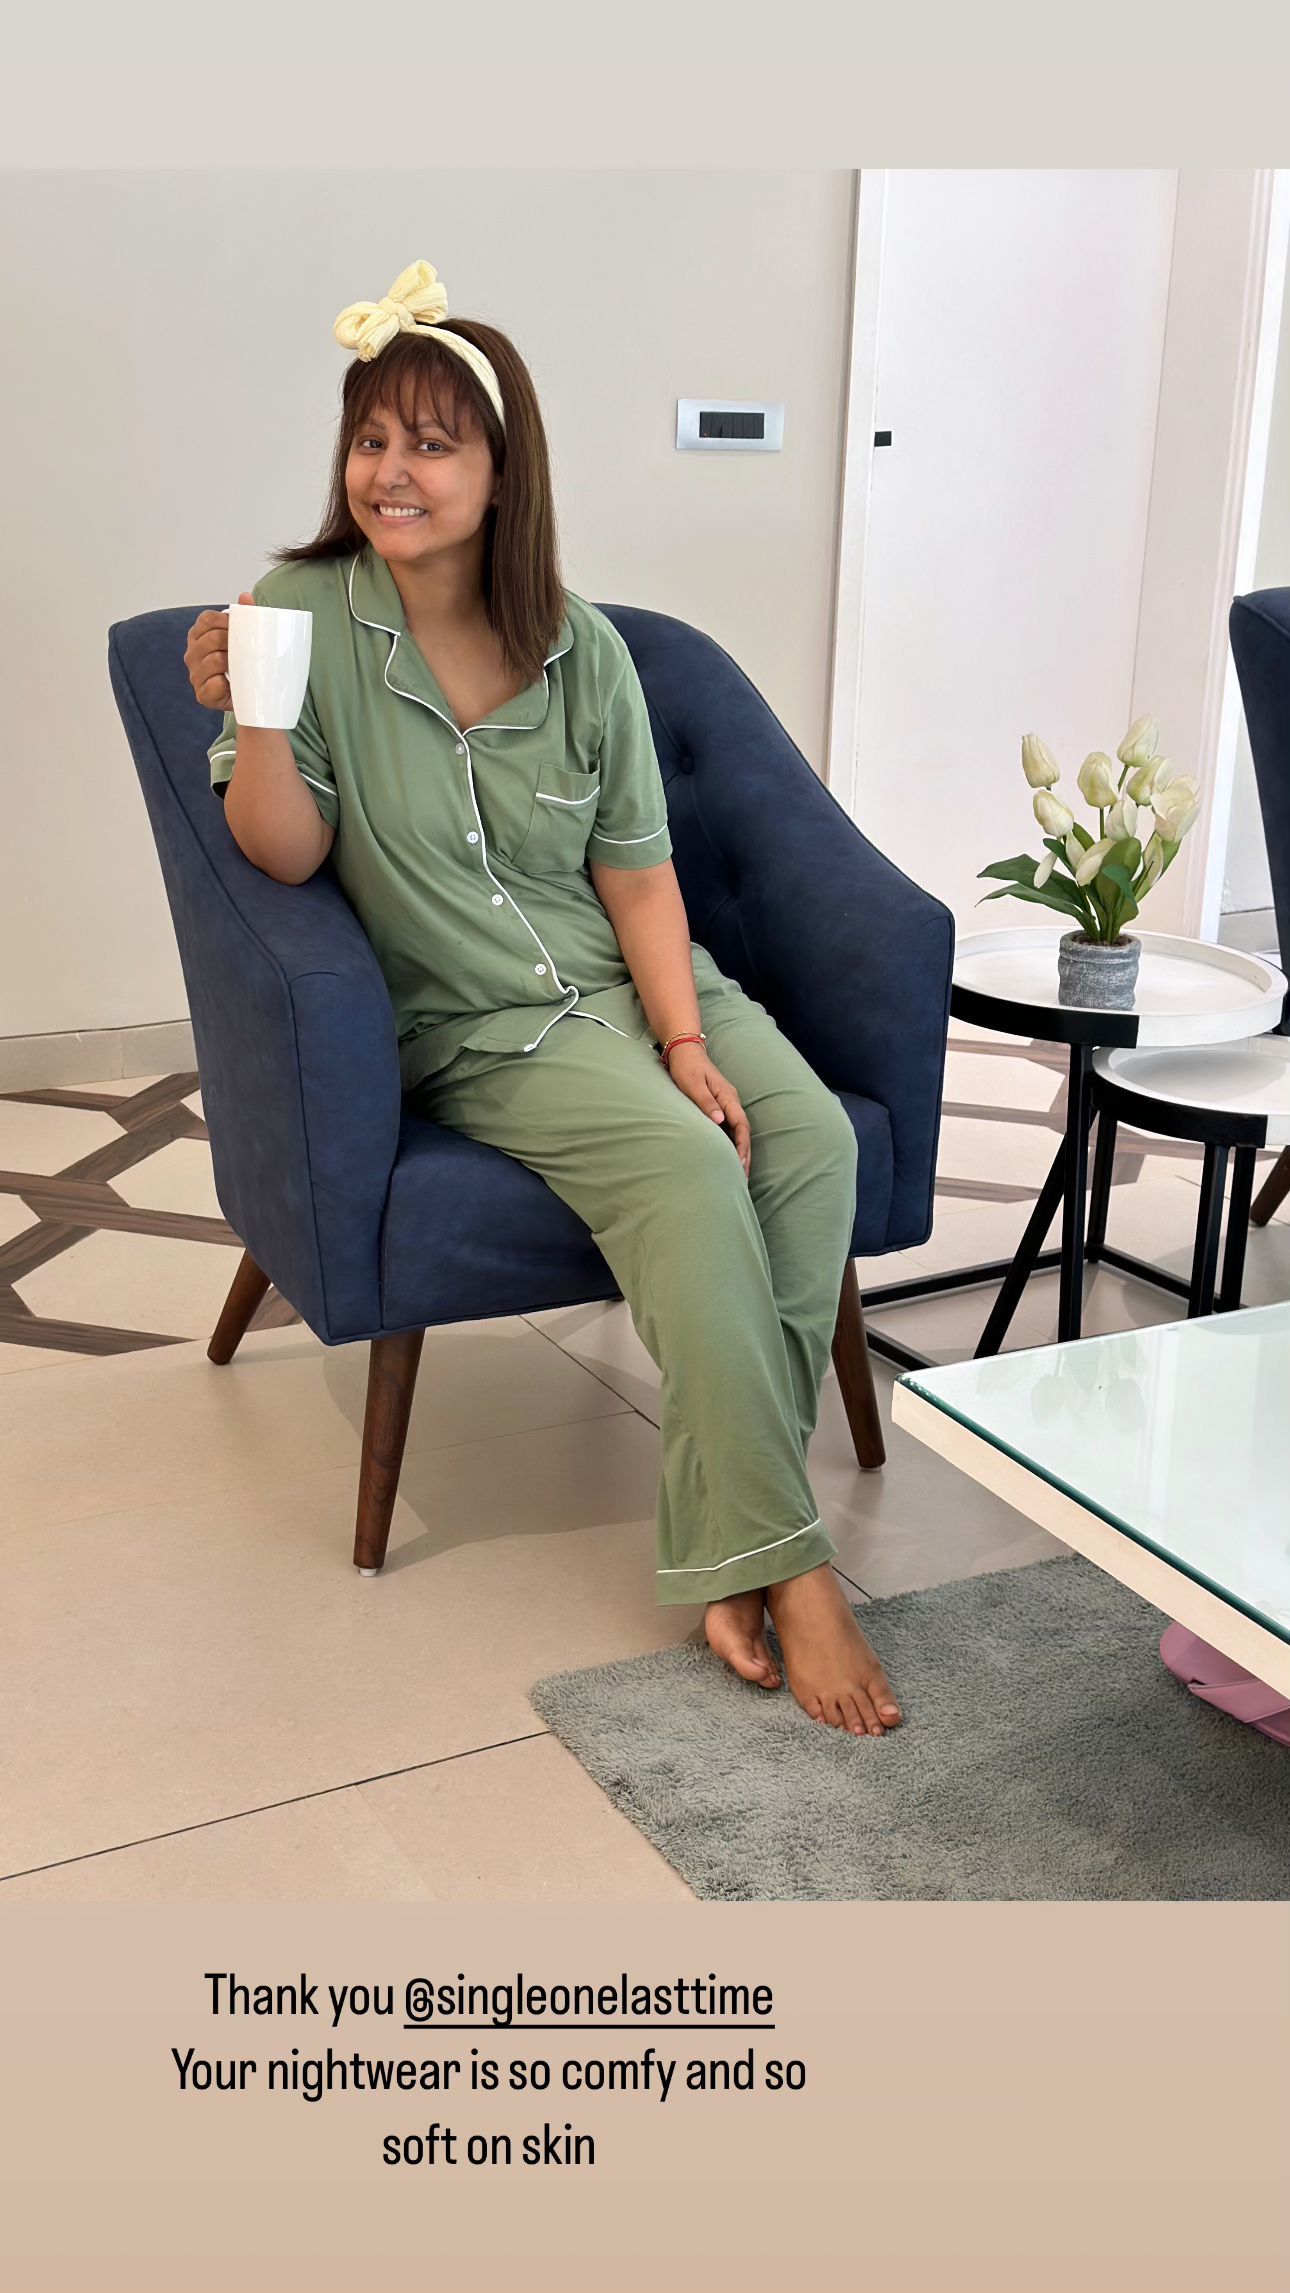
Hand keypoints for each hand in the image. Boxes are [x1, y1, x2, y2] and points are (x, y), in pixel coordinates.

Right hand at [184, 590, 254, 710]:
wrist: (250, 697)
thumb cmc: (244, 664)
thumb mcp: (245, 639)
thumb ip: (246, 616)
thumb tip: (246, 596)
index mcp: (199, 635)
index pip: (207, 620)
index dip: (226, 622)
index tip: (241, 629)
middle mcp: (192, 653)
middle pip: (212, 638)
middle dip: (232, 642)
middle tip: (246, 650)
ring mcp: (195, 674)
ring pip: (215, 660)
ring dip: (231, 663)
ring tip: (241, 667)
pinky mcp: (202, 695)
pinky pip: (214, 684)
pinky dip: (226, 684)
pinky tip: (231, 684)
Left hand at [664, 1043, 750, 1178]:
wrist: (684, 1050)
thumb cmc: (686, 1067)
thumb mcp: (693, 1084)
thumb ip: (706, 1102)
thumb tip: (720, 1121)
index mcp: (728, 1098)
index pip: (741, 1127)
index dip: (742, 1147)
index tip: (740, 1165)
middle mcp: (730, 1102)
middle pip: (743, 1133)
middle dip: (744, 1155)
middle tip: (742, 1178)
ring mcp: (725, 1104)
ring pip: (737, 1132)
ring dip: (738, 1151)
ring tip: (737, 1172)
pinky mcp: (718, 1105)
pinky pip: (728, 1128)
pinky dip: (730, 1143)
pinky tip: (726, 1155)